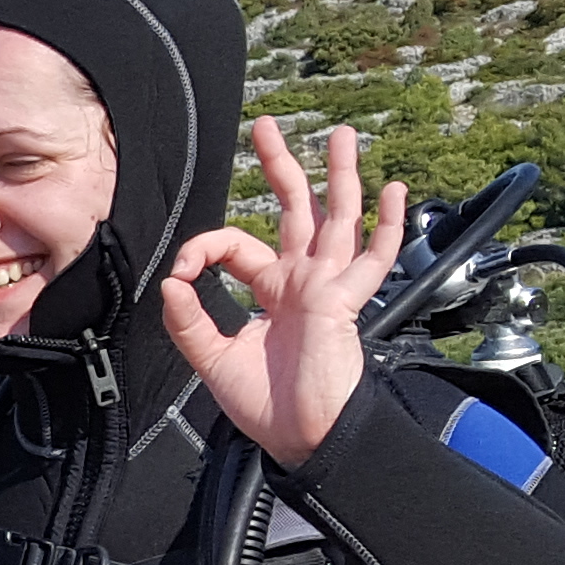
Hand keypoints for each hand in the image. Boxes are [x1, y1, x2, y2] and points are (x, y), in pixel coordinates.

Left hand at [159, 118, 402, 467]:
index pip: (237, 246)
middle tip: (267, 127)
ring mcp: (328, 288)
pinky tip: (394, 192)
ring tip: (344, 135)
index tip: (183, 271)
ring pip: (339, 218)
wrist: (302, 438)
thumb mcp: (212, 360)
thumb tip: (171, 281)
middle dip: (282, 166)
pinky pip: (374, 258)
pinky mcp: (344, 302)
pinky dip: (387, 225)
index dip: (204, 249)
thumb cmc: (267, 406)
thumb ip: (188, 321)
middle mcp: (302, 282)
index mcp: (270, 292)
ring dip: (341, 175)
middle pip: (295, 209)